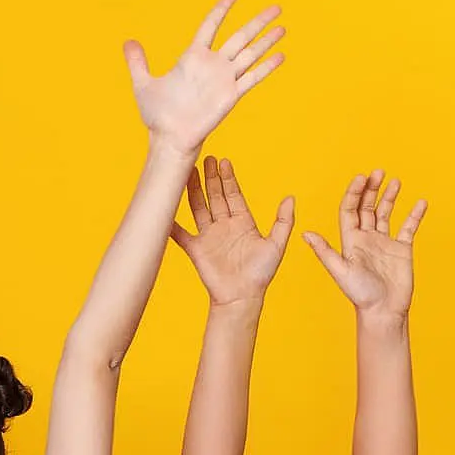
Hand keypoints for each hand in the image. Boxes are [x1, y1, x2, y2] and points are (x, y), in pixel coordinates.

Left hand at [125, 0, 284, 158]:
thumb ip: (137, 62)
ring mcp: (224, 79)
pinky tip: (281, 56)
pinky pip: (252, 78)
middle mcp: (212, 65)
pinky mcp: (231, 95)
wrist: (168, 138)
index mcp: (193, 58)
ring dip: (267, 41)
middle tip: (276, 7)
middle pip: (240, 37)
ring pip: (250, 54)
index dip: (222, 9)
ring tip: (283, 27)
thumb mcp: (143, 84)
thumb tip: (127, 42)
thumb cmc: (157, 114)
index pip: (211, 26)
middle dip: (258, 22)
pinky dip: (266, 67)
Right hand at [168, 157, 292, 306]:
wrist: (241, 296)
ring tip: (187, 173)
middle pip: (215, 196)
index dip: (228, 178)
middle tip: (205, 158)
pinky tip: (164, 210)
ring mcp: (208, 236)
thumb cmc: (260, 274)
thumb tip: (290, 198)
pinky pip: (180, 233)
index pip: (233, 195)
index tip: (223, 162)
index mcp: (243, 222)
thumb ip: (283, 221)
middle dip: (210, 178)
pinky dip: (171, 223)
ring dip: (192, 191)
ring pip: (198, 208)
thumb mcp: (277, 244)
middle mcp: (224, 226)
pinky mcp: (195, 249)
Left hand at [304, 171, 425, 321]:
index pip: (349, 210)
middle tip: (378, 172)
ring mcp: (384, 243)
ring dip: (389, 197)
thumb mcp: (339, 270)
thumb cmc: (359, 294)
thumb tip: (305, 233)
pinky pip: (408, 227)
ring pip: (386, 214)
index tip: (360, 177)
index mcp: (350, 241)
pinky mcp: (401, 249)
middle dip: (371, 189)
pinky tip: (420, 202)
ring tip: (394, 180)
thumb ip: (324, 250)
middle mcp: (366, 239)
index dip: (354, 193)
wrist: (382, 309)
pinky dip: (414, 215)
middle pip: (367, 208)